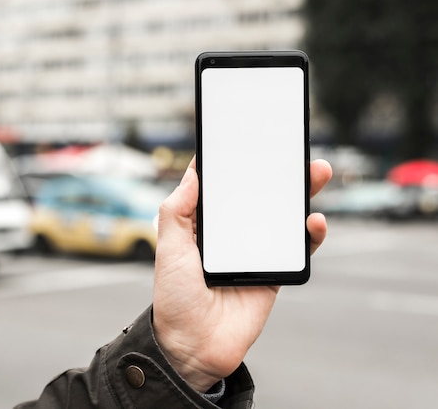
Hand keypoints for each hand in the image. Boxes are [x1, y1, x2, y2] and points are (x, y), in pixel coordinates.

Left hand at [152, 157, 331, 391]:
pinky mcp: (274, 273)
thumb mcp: (168, 246)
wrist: (194, 344)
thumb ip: (177, 210)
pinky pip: (298, 249)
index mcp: (205, 225)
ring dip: (302, 195)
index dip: (238, 165)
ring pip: (283, 218)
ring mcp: (255, 253)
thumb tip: (194, 172)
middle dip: (278, 173)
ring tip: (316, 174)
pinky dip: (310, 234)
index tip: (252, 139)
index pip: (225, 188)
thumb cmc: (174, 296)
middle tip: (294, 151)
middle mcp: (232, 235)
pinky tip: (314, 220)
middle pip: (259, 197)